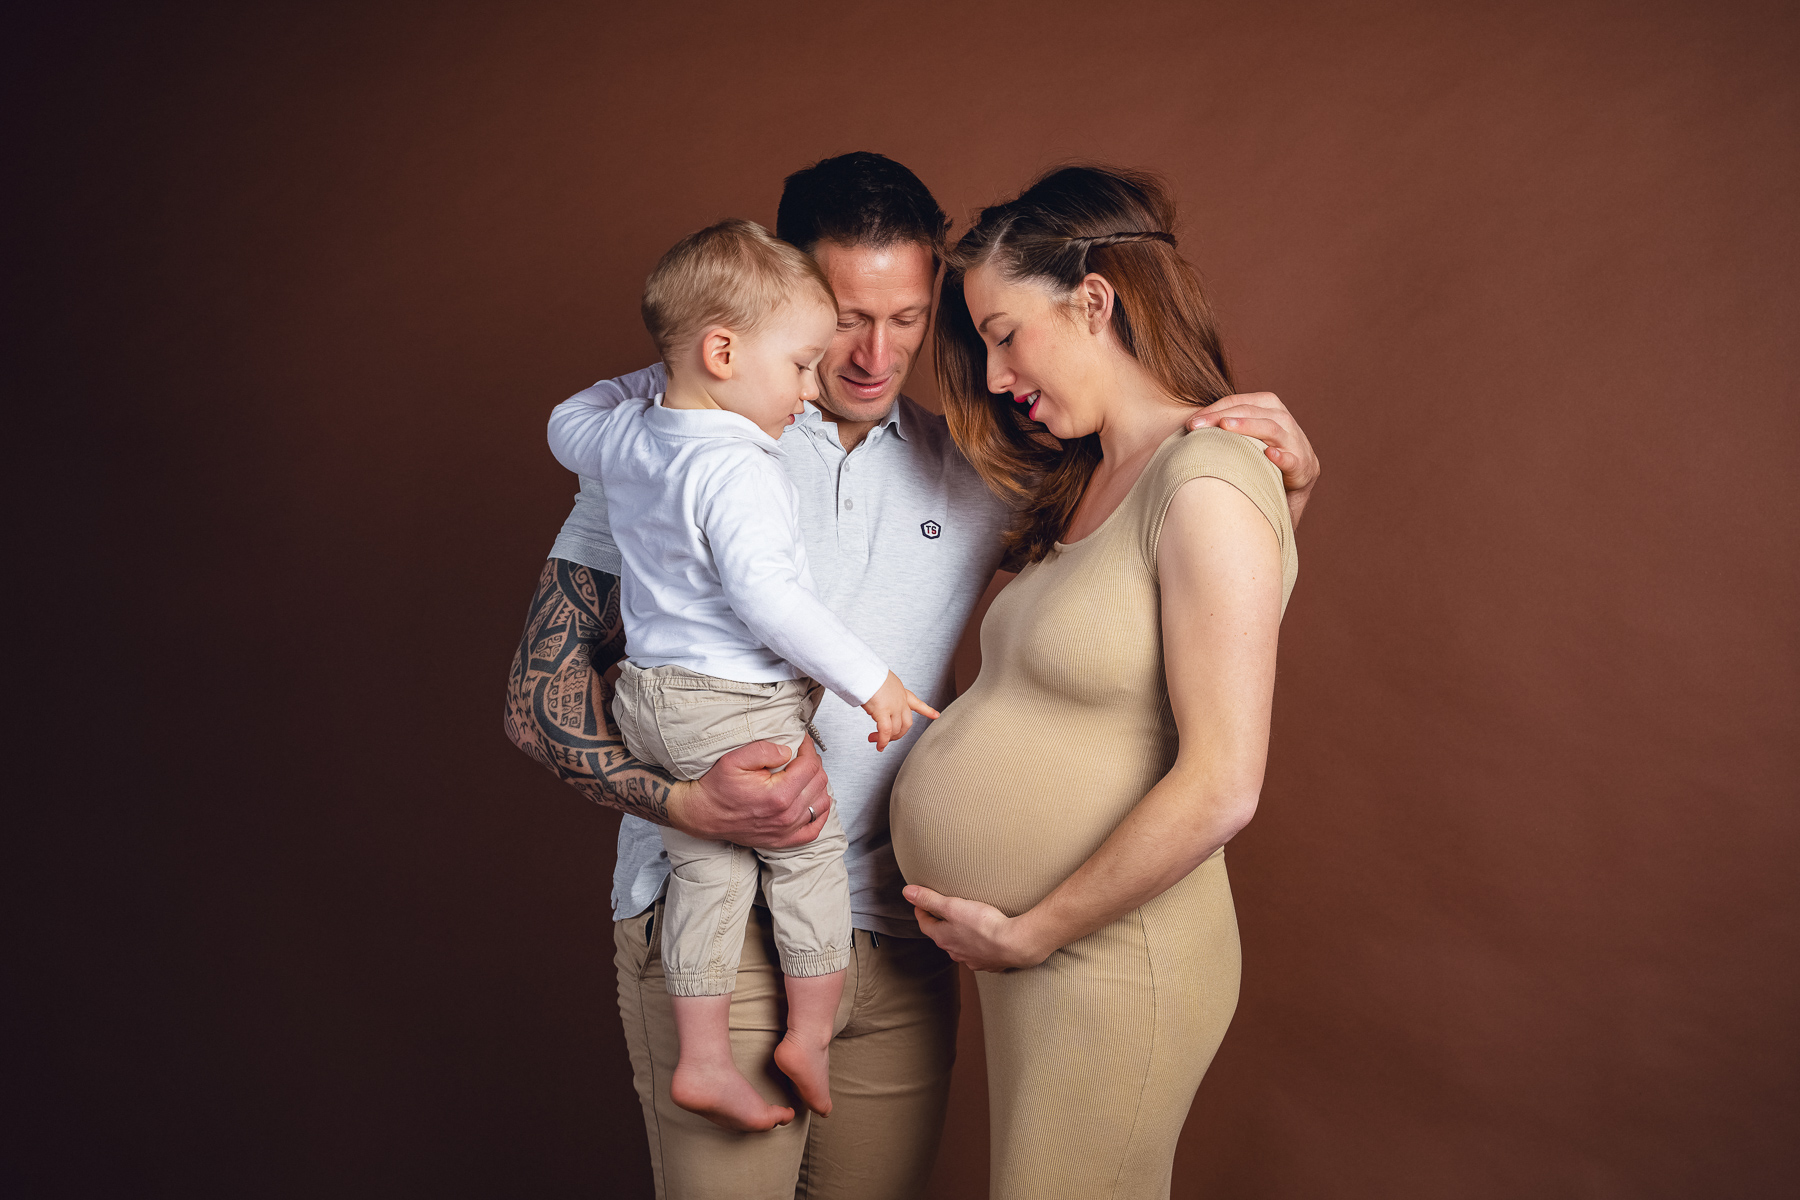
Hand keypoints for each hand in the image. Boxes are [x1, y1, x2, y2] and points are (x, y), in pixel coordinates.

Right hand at [667, 737, 830, 848]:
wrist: (702, 814)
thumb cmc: (716, 788)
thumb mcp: (735, 759)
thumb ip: (765, 750)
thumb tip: (789, 751)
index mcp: (779, 795)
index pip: (810, 766)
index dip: (809, 748)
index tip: (802, 742)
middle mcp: (787, 815)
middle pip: (819, 782)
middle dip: (813, 763)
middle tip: (801, 755)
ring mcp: (786, 830)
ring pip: (821, 802)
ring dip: (817, 785)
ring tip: (804, 774)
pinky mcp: (782, 839)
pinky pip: (814, 828)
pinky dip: (818, 813)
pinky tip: (812, 800)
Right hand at [861, 671, 940, 750]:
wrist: (866, 670)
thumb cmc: (869, 673)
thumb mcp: (882, 681)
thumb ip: (883, 693)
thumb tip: (876, 701)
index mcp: (900, 692)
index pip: (916, 702)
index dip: (927, 710)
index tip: (936, 715)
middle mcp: (900, 701)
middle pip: (907, 724)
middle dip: (898, 734)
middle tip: (888, 738)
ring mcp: (893, 707)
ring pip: (895, 730)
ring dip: (886, 739)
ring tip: (874, 739)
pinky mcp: (883, 712)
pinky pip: (885, 732)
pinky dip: (882, 741)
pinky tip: (879, 745)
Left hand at [903, 884, 1049, 971]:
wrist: (1015, 944)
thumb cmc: (983, 925)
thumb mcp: (952, 906)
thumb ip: (929, 899)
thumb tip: (907, 892)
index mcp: (943, 938)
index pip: (925, 924)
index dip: (921, 910)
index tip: (921, 902)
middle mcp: (955, 952)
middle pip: (942, 936)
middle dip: (940, 924)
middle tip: (942, 911)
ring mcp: (972, 960)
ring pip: (960, 947)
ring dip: (959, 936)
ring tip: (965, 923)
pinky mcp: (990, 963)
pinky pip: (979, 954)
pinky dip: (978, 945)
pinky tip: (985, 939)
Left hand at [1187, 391, 1320, 524]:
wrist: (1289, 494)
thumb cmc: (1258, 465)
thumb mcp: (1244, 443)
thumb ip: (1225, 430)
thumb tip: (1187, 426)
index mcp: (1270, 410)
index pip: (1241, 402)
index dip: (1215, 408)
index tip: (1190, 422)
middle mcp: (1286, 423)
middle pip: (1254, 411)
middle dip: (1223, 415)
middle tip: (1196, 426)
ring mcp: (1297, 445)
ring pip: (1273, 428)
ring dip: (1248, 426)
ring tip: (1224, 427)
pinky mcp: (1304, 469)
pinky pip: (1293, 461)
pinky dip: (1282, 457)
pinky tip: (1268, 456)